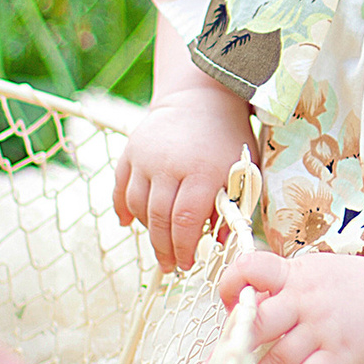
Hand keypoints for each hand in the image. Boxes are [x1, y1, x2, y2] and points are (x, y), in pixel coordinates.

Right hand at [113, 85, 254, 271]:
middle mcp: (170, 164)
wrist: (202, 98)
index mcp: (203, 171)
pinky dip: (123, 209)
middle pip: (159, 219)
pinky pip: (120, 188)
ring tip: (160, 242)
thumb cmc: (229, 140)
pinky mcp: (131, 151)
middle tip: (170, 265)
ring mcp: (146, 157)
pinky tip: (129, 223)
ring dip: (147, 230)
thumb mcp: (244, 172)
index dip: (185, 248)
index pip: (187, 221)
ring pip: (137, 206)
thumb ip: (235, 207)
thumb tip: (219, 243)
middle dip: (164, 249)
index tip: (188, 265)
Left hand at [218, 248, 363, 363]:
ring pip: (278, 360)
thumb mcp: (310, 272)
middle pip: (258, 323)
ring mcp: (322, 329)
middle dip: (232, 349)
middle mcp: (304, 300)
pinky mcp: (339, 355)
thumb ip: (277, 287)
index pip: (252, 268)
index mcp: (293, 275)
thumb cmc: (346, 287)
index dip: (231, 285)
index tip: (227, 304)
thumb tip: (237, 308)